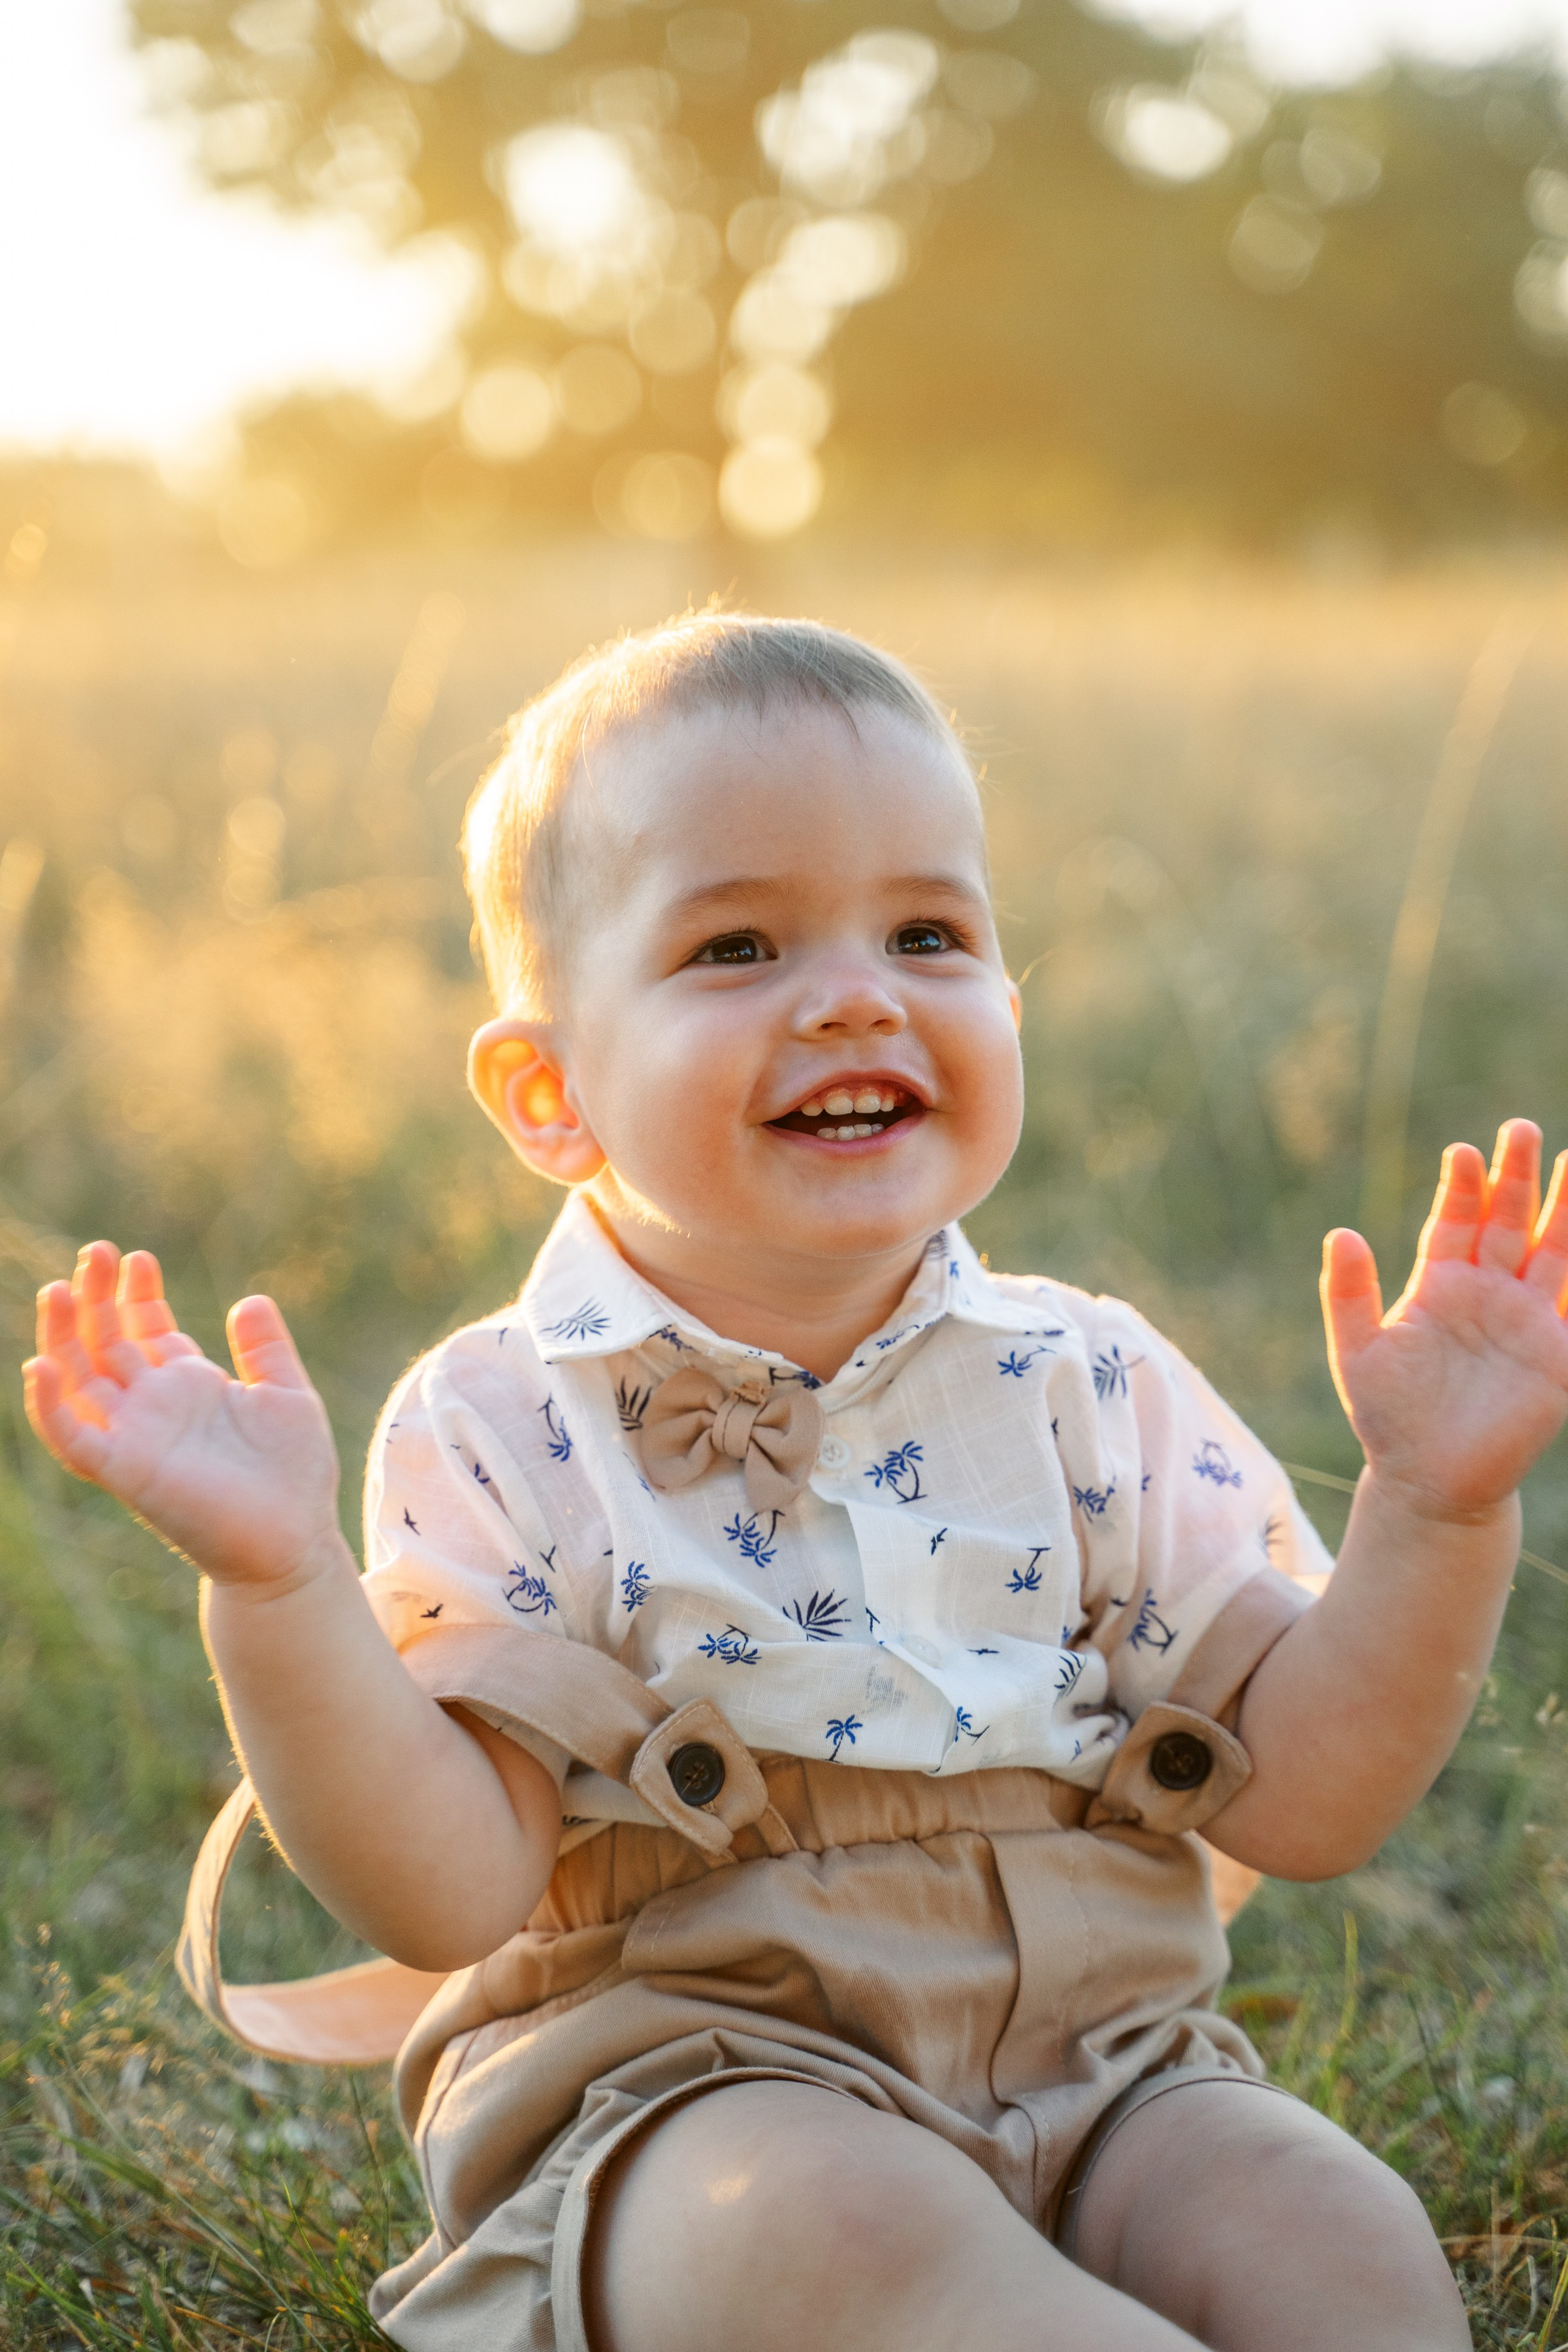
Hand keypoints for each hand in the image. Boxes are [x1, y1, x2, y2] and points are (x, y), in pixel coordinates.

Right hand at [24, 1241, 343, 1589]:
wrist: (295, 1541)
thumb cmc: (294, 1475)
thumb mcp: (286, 1396)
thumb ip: (266, 1350)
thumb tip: (250, 1300)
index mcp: (188, 1385)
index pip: (146, 1329)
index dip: (136, 1293)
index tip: (137, 1257)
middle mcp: (153, 1407)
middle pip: (106, 1343)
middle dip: (96, 1298)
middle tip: (95, 1250)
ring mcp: (134, 1438)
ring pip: (78, 1380)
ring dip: (63, 1336)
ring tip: (59, 1288)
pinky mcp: (126, 1472)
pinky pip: (73, 1438)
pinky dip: (50, 1405)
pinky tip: (41, 1365)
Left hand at [1322, 1120, 1567, 1522]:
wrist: (1429, 1480)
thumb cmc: (1389, 1417)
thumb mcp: (1358, 1351)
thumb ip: (1348, 1293)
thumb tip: (1341, 1232)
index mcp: (1439, 1285)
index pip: (1454, 1223)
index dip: (1460, 1189)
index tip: (1461, 1152)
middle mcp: (1486, 1294)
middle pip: (1506, 1223)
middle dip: (1515, 1178)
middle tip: (1522, 1128)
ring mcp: (1525, 1321)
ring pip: (1551, 1251)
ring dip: (1562, 1209)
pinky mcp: (1555, 1354)